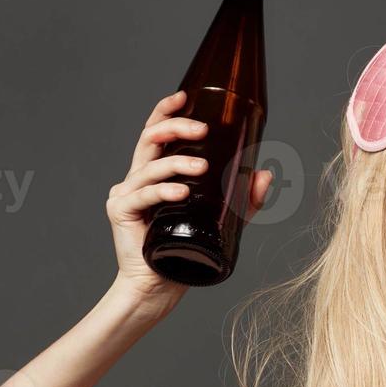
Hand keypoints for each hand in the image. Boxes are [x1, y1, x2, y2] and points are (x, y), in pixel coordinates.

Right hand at [106, 89, 274, 307]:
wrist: (158, 288)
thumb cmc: (184, 252)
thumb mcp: (221, 221)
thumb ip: (242, 200)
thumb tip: (264, 175)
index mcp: (153, 174)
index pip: (155, 133)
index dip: (166, 111)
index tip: (184, 98)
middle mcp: (135, 179)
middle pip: (150, 139)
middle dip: (176, 127)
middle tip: (203, 130)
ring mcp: (125, 195)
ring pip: (149, 167)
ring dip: (176, 163)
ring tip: (201, 168)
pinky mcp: (121, 213)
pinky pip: (143, 196)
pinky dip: (163, 191)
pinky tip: (180, 193)